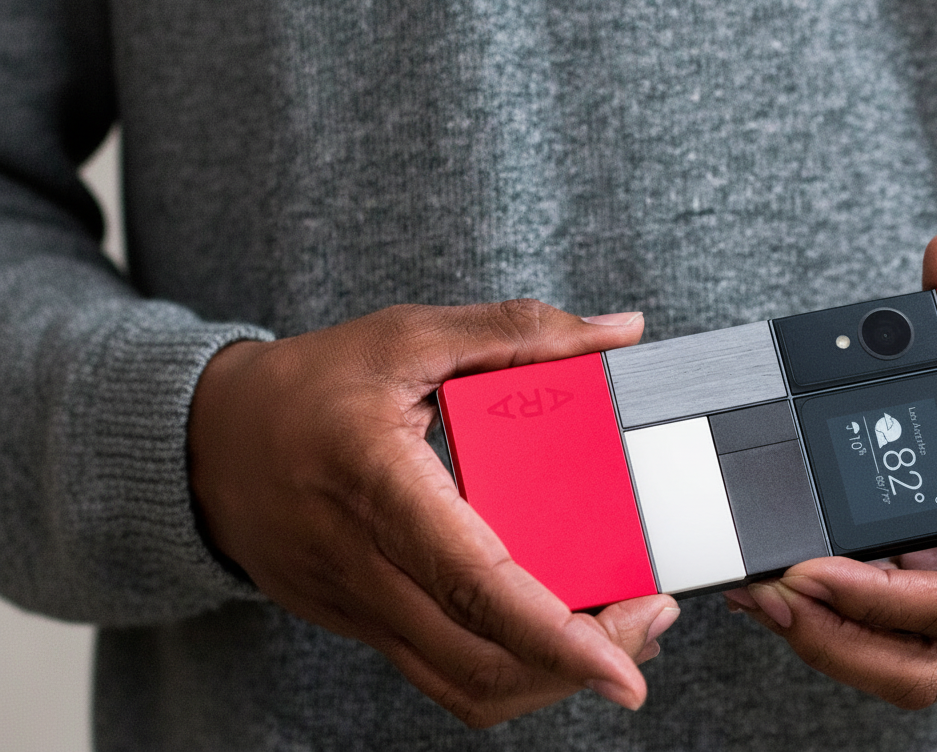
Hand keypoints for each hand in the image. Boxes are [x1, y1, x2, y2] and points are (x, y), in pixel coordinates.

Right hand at [188, 300, 679, 727]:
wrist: (207, 446)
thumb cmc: (309, 386)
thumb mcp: (409, 336)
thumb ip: (520, 331)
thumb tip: (621, 332)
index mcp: (377, 484)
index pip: (473, 582)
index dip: (555, 634)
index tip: (623, 667)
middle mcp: (364, 564)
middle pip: (481, 657)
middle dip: (579, 662)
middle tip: (649, 618)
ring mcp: (359, 608)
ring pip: (465, 685)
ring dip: (549, 678)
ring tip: (614, 631)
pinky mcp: (363, 626)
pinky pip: (444, 676)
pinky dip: (509, 670)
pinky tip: (552, 630)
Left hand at [723, 232, 936, 707]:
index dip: (877, 597)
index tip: (806, 571)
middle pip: (920, 666)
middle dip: (834, 644)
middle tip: (760, 596)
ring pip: (904, 664)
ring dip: (828, 642)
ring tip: (756, 594)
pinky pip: (898, 635)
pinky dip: (842, 620)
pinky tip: (787, 585)